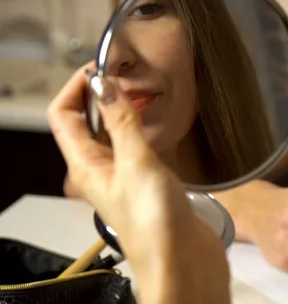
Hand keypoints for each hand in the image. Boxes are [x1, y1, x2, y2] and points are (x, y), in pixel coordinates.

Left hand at [47, 65, 230, 303]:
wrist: (184, 261)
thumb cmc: (154, 220)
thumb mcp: (136, 163)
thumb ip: (122, 122)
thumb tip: (104, 83)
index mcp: (85, 165)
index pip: (63, 116)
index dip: (76, 88)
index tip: (100, 66)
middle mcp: (101, 169)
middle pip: (87, 123)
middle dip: (102, 95)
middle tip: (128, 75)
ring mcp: (126, 176)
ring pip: (115, 134)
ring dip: (124, 111)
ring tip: (146, 93)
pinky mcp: (149, 183)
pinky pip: (139, 148)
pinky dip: (145, 129)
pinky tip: (163, 123)